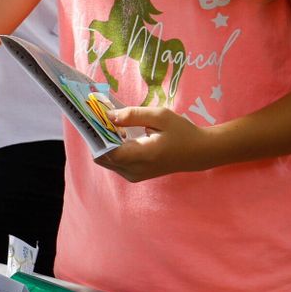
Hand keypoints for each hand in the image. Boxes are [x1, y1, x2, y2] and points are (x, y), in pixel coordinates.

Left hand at [96, 106, 217, 181]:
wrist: (198, 152)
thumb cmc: (181, 132)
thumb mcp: (160, 116)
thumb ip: (133, 115)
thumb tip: (108, 116)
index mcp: (142, 156)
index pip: (108, 152)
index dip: (97, 136)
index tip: (92, 119)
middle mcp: (135, 170)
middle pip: (103, 157)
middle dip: (98, 138)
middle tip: (99, 118)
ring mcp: (134, 175)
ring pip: (106, 161)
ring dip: (104, 143)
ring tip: (109, 124)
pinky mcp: (135, 175)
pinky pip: (115, 163)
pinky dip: (112, 149)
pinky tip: (118, 134)